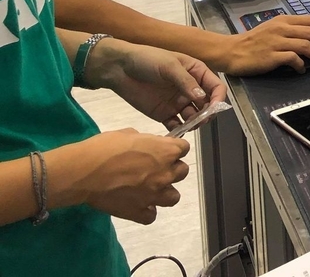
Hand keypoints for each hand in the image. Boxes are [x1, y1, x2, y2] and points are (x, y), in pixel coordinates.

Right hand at [58, 130, 189, 224]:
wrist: (84, 171)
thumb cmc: (105, 147)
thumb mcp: (130, 134)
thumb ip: (147, 141)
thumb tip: (150, 146)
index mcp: (166, 151)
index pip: (184, 148)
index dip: (174, 148)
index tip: (163, 150)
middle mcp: (166, 174)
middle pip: (182, 172)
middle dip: (171, 169)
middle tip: (155, 169)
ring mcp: (154, 195)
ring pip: (173, 197)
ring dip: (165, 192)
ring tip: (150, 189)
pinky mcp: (139, 212)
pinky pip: (151, 216)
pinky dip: (146, 212)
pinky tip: (138, 205)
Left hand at [87, 39, 227, 129]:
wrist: (119, 69)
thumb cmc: (147, 60)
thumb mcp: (169, 66)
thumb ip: (186, 82)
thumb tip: (203, 97)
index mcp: (196, 72)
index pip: (215, 86)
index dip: (218, 97)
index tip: (214, 108)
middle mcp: (190, 89)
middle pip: (207, 104)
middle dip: (207, 113)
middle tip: (201, 120)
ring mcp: (178, 102)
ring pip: (194, 116)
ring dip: (195, 122)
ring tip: (189, 125)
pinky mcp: (164, 114)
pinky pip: (177, 125)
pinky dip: (180, 130)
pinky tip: (177, 132)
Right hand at [214, 16, 309, 74]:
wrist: (231, 51)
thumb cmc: (253, 42)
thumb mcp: (273, 29)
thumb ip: (291, 30)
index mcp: (284, 20)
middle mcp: (282, 29)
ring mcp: (277, 42)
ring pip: (306, 45)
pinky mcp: (271, 56)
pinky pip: (293, 59)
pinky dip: (301, 65)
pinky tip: (303, 70)